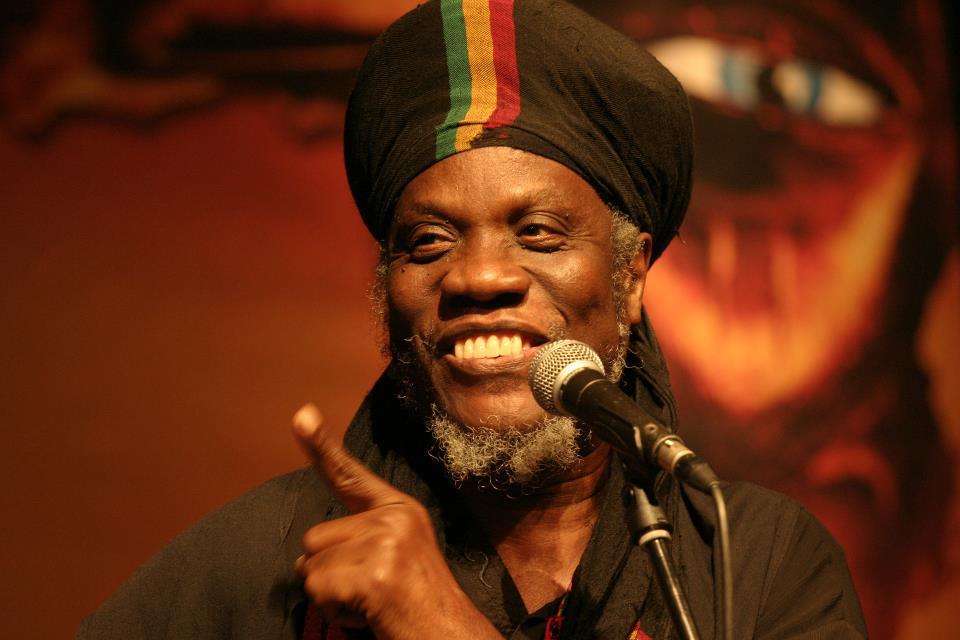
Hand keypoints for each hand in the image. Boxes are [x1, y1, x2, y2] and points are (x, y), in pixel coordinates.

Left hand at [292, 404, 501, 639]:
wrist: (449, 634)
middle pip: (315, 538)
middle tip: (369, 591)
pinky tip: (368, 614)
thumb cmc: (418, 605)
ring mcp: (386, 542)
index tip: (301, 415)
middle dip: (329, 573)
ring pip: (312, 568)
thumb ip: (360, 541)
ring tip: (371, 603)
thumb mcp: (397, 556)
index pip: (350, 475)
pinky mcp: (375, 572)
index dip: (320, 445)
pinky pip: (319, 589)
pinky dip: (335, 611)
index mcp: (399, 510)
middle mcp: (394, 518)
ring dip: (331, 595)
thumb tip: (307, 557)